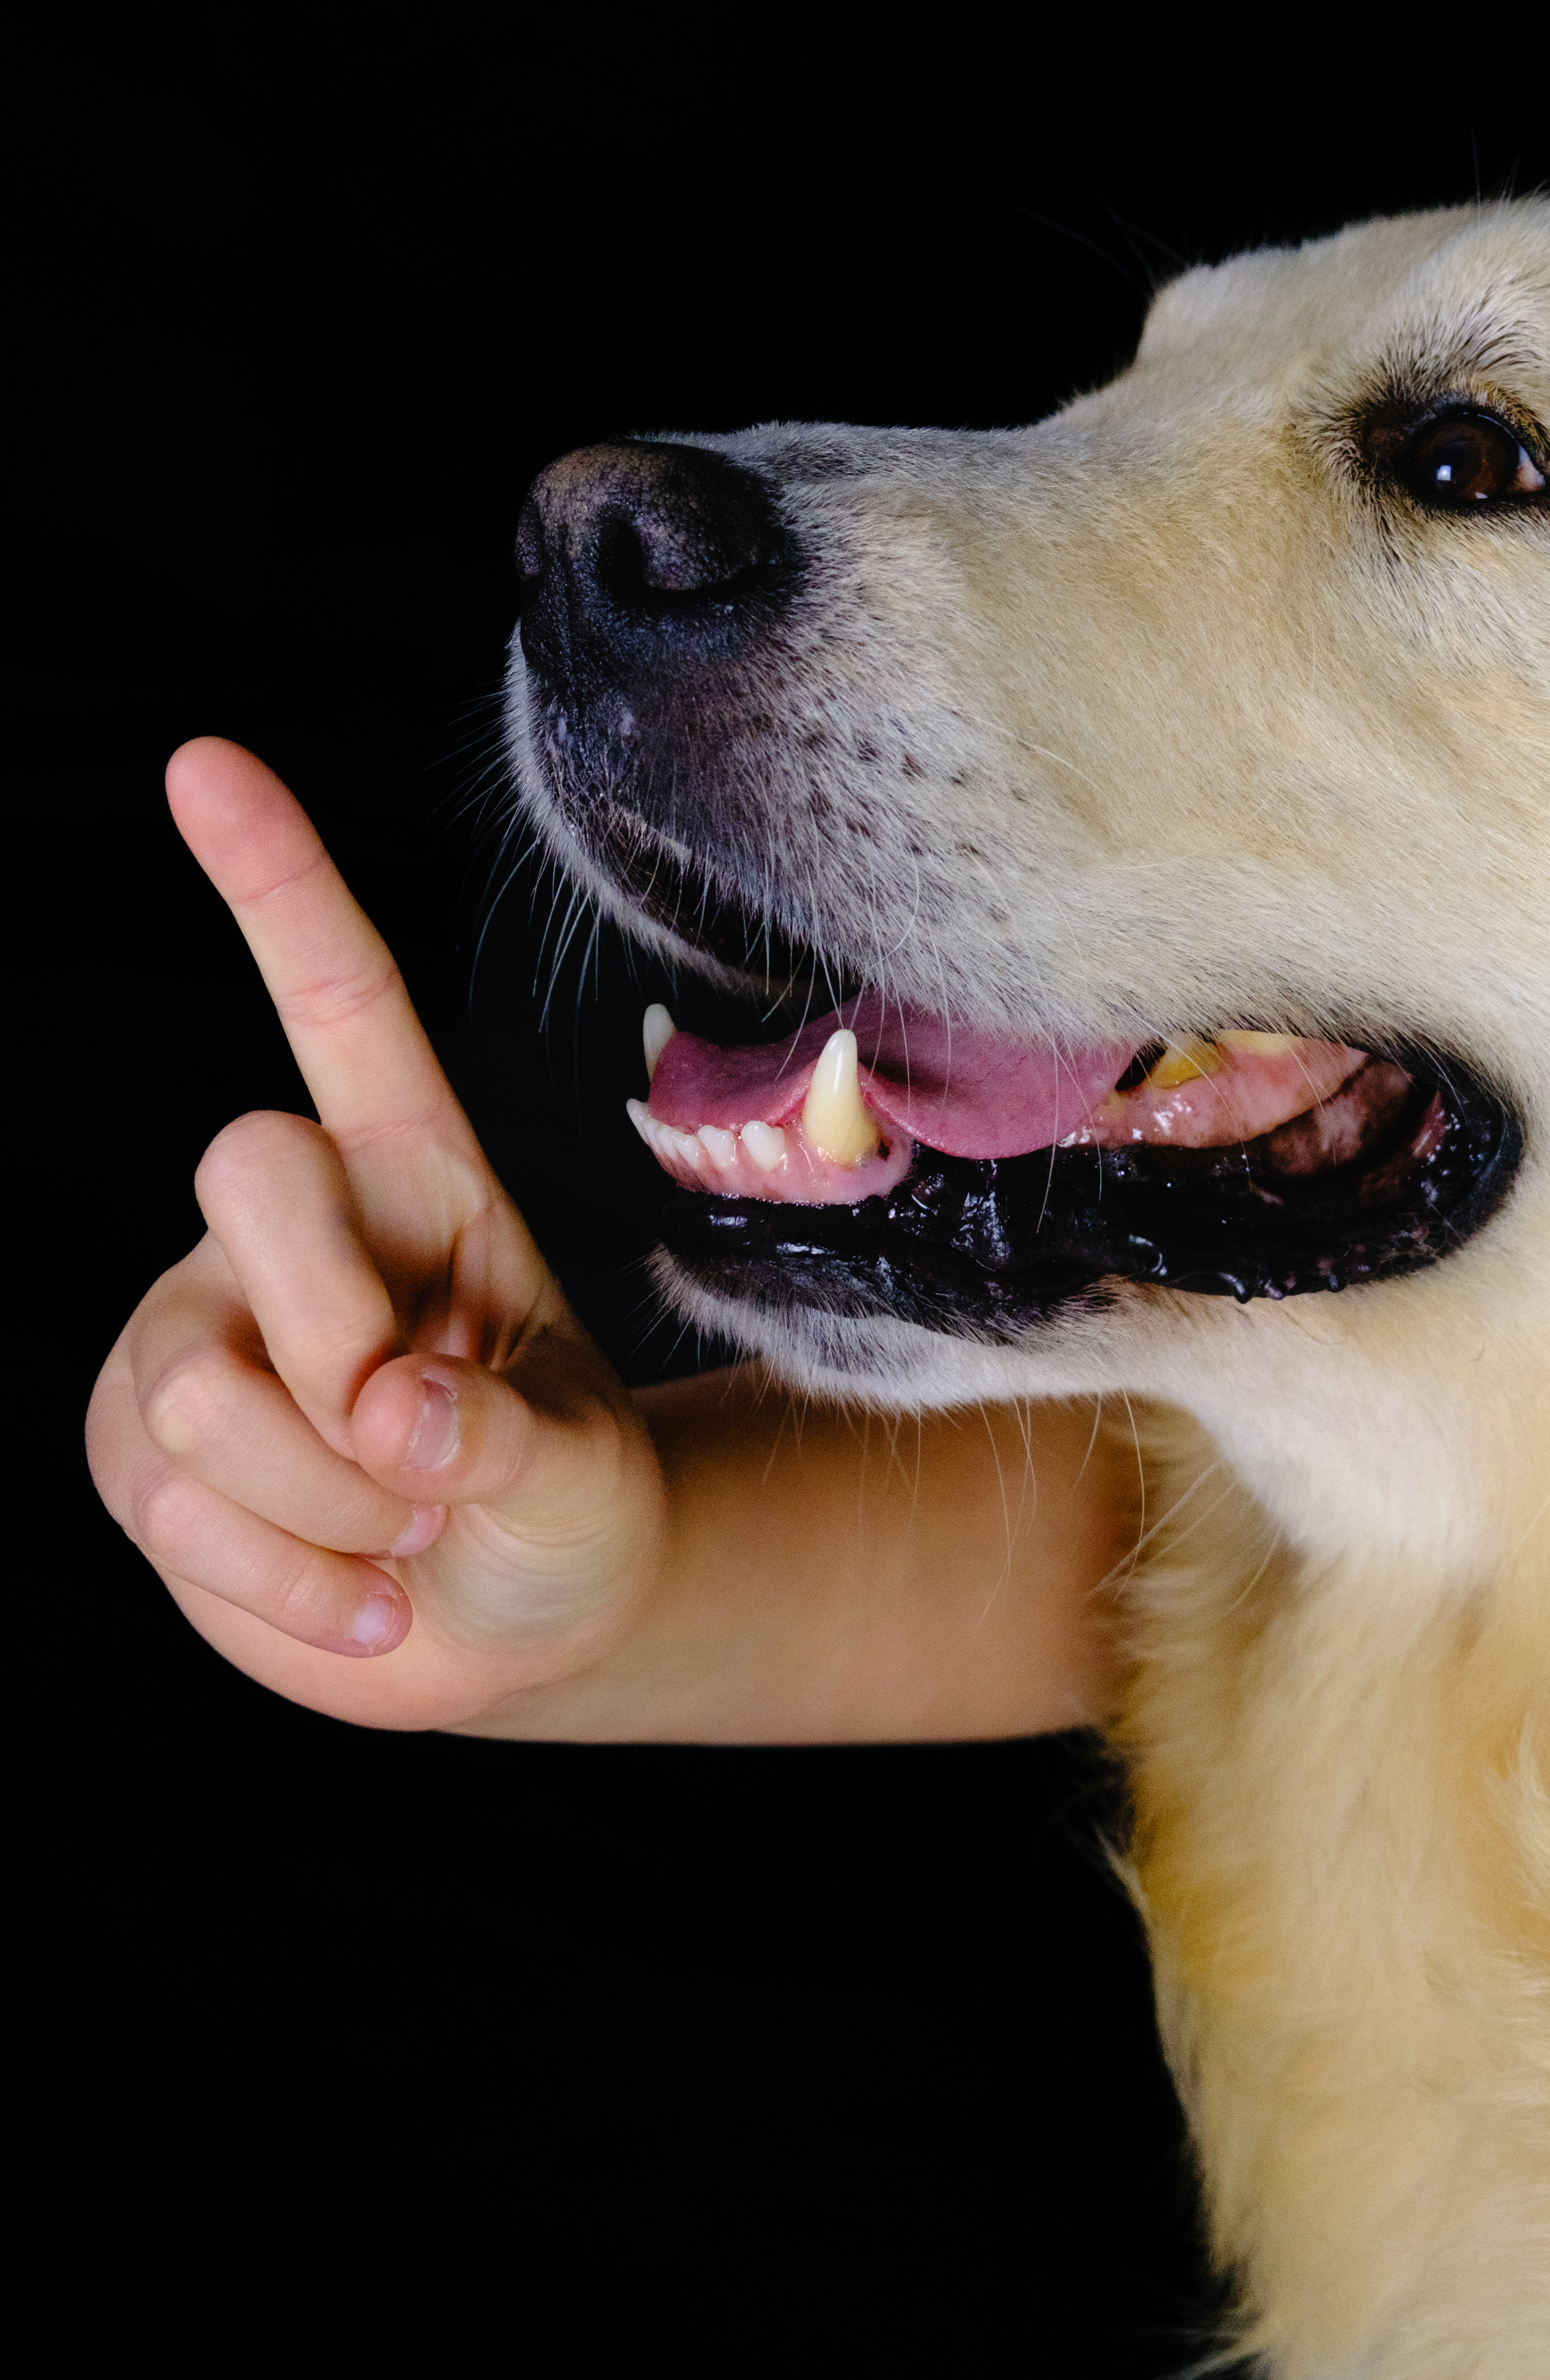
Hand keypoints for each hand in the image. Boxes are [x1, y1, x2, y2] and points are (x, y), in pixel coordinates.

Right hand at [86, 741, 668, 1727]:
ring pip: (198, 1392)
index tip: (204, 757)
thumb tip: (386, 1418)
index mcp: (413, 1174)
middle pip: (246, 1177)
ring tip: (403, 1528)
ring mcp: (200, 1326)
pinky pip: (170, 1504)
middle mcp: (288, 1223)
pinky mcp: (139, 1441)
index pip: (336, 1005)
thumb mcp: (580, 1473)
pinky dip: (286, 1581)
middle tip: (426, 1452)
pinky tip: (361, 1592)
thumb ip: (504, 1441)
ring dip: (327, 1507)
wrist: (513, 1622)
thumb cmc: (563, 1507)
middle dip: (340, 1343)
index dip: (273, 882)